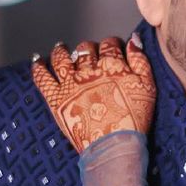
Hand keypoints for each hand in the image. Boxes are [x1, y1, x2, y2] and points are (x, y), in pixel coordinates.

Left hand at [32, 35, 154, 152]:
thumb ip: (140, 61)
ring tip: (61, 48)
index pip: (109, 45)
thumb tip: (132, 40)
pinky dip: (38, 68)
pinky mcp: (56, 98)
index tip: (113, 48)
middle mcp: (88, 69)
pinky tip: (37, 61)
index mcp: (111, 65)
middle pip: (85, 49)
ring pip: (62, 58)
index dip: (111, 44)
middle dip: (89, 48)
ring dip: (62, 51)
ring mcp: (70, 83)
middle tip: (90, 54)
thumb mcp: (147, 87)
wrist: (114, 145)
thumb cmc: (134, 119)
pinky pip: (42, 78)